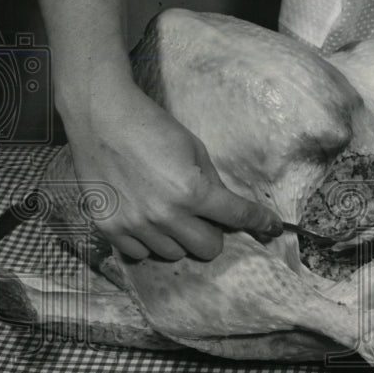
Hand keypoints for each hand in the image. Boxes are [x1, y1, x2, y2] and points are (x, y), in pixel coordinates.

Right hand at [64, 80, 282, 261]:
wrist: (102, 118)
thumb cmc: (153, 128)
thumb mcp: (195, 149)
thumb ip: (212, 183)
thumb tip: (227, 208)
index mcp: (193, 191)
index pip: (238, 217)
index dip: (261, 222)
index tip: (271, 228)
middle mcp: (166, 214)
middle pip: (208, 249)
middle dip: (214, 233)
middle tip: (205, 216)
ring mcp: (136, 225)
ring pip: (174, 254)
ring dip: (180, 238)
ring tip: (170, 213)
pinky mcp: (110, 228)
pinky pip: (140, 254)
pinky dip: (149, 242)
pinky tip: (146, 220)